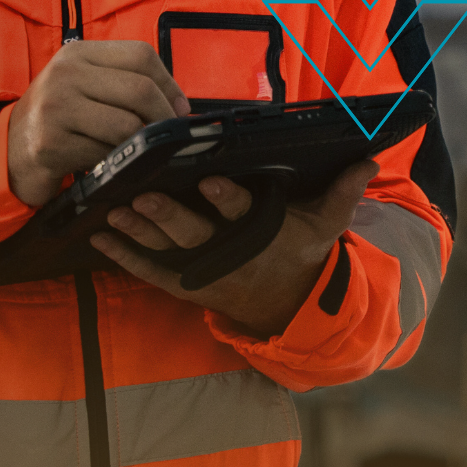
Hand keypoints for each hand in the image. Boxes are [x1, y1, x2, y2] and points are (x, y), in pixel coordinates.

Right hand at [7, 40, 189, 207]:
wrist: (10, 149)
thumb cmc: (59, 118)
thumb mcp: (84, 85)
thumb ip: (124, 84)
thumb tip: (182, 107)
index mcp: (78, 53)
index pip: (141, 55)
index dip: (170, 84)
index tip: (181, 109)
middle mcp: (65, 73)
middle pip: (139, 89)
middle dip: (165, 117)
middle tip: (171, 137)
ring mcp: (55, 107)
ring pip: (127, 124)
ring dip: (143, 144)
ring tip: (143, 151)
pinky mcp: (51, 143)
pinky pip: (106, 153)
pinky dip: (120, 162)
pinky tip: (115, 163)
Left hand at [89, 159, 377, 336]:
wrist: (286, 306)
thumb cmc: (300, 252)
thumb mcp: (324, 225)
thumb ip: (341, 193)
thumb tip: (368, 161)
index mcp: (259, 230)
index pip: (241, 212)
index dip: (226, 198)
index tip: (209, 181)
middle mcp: (225, 249)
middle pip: (193, 232)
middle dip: (167, 216)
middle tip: (142, 197)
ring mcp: (200, 267)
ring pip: (165, 249)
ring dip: (137, 232)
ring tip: (113, 211)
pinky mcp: (182, 280)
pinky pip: (148, 270)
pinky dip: (123, 255)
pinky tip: (99, 236)